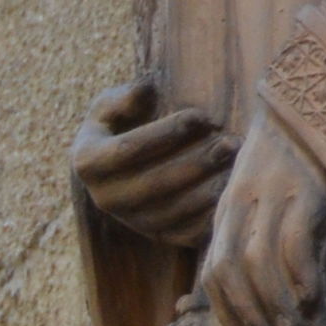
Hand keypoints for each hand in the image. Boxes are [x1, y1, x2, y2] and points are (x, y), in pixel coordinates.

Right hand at [72, 78, 234, 247]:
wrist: (115, 170)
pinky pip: (188, 233)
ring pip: (174, 211)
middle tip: (230, 143)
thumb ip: (125, 97)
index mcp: (88, 162)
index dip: (166, 132)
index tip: (200, 116)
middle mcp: (106, 198)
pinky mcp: (157, 236)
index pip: (128, 149)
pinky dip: (213, 216)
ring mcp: (132, 221)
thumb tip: (146, 89)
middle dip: (195, 163)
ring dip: (209, 189)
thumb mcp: (109, 106)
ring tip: (237, 162)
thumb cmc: (118, 127)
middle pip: (154, 184)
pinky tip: (233, 191)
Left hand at [201, 109, 325, 325]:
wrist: (308, 105)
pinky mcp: (306, 190)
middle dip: (247, 317)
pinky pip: (295, 242)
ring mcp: (273, 197)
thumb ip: (253, 242)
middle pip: (230, 271)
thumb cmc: (290, 166)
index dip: (226, 314)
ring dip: (274, 304)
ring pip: (259, 262)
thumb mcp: (261, 203)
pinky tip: (312, 301)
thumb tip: (260, 304)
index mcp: (226, 212)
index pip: (212, 273)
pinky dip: (301, 277)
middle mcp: (242, 205)